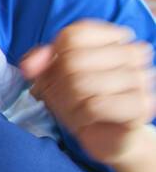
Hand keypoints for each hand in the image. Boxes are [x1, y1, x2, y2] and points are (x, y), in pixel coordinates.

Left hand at [20, 20, 155, 164]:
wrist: (108, 136)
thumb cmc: (83, 99)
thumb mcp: (56, 76)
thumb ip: (40, 62)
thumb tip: (29, 66)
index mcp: (114, 37)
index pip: (73, 36)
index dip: (53, 57)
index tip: (55, 73)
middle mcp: (134, 52)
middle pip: (73, 60)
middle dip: (57, 84)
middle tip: (62, 98)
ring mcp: (142, 78)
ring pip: (81, 84)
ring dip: (67, 103)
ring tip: (74, 111)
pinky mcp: (142, 105)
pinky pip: (95, 106)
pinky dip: (80, 116)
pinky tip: (87, 120)